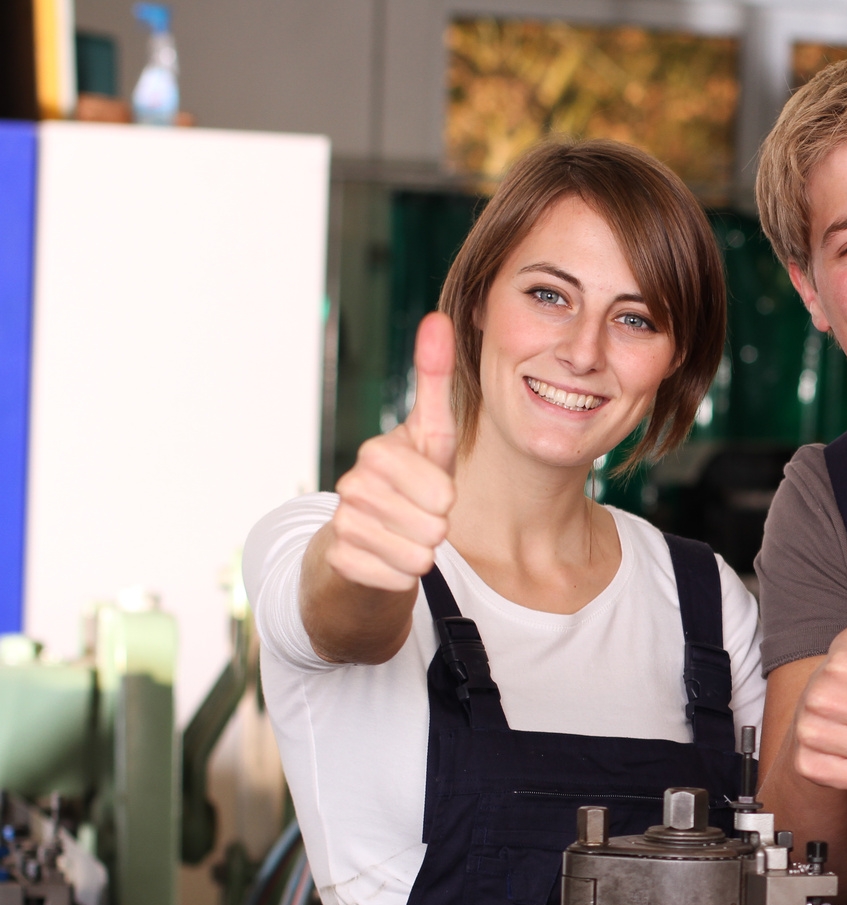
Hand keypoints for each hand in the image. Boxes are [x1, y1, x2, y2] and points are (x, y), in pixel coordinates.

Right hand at [323, 313, 458, 590]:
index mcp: (379, 452)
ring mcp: (342, 523)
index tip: (429, 492)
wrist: (363, 547)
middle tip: (415, 519)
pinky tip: (384, 560)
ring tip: (402, 538)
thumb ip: (435, 381)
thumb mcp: (429, 438)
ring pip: (419, 555)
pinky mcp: (338, 562)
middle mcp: (353, 483)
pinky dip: (400, 577)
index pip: (441, 491)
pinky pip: (397, 579)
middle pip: (434, 525)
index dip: (445, 498)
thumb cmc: (408, 487)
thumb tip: (436, 319)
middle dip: (435, 529)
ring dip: (421, 554)